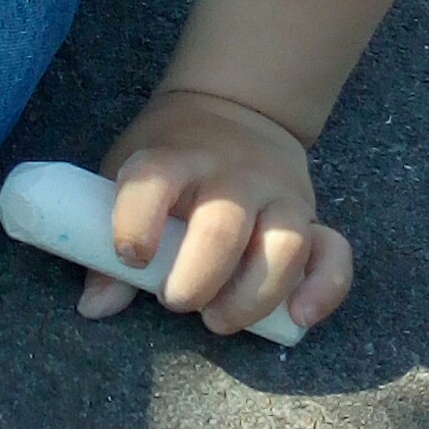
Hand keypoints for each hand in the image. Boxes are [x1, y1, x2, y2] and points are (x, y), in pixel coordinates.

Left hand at [78, 88, 353, 335]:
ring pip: (284, 246)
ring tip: (221, 319)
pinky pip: (333, 253)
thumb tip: (95, 306)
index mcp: (173, 161)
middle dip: (197, 281)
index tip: (131, 258)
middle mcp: (232, 175)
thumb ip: (105, 246)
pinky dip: (323, 288)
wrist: (234, 110)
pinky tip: (298, 317)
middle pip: (222, 230)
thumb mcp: (125, 180)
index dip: (137, 224)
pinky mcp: (312, 216)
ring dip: (252, 296)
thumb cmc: (168, 161)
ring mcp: (278, 194)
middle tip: (177, 301)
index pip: (153, 183)